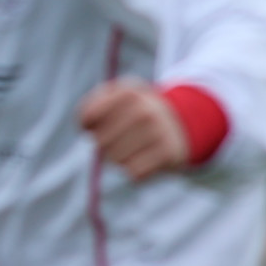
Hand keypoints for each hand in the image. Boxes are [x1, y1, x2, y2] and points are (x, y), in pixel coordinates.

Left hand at [78, 78, 192, 180]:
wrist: (179, 123)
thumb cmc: (134, 112)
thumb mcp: (114, 97)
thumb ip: (89, 106)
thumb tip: (86, 126)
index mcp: (127, 92)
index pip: (87, 117)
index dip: (87, 125)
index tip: (97, 122)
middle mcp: (144, 110)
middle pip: (100, 142)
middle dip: (104, 144)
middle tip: (120, 137)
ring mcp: (158, 131)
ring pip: (116, 159)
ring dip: (119, 159)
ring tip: (133, 147)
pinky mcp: (169, 153)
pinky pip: (134, 173)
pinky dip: (135, 170)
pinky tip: (144, 158)